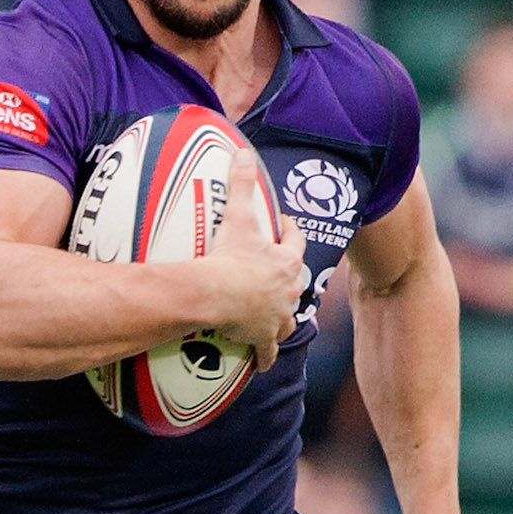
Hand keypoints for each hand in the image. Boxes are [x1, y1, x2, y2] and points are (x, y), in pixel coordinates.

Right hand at [201, 151, 305, 372]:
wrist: (216, 295)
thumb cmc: (228, 256)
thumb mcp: (236, 216)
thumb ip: (240, 184)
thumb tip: (243, 152)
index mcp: (286, 261)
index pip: (296, 242)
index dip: (289, 232)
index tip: (282, 227)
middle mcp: (288, 291)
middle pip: (296, 281)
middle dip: (289, 277)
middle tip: (277, 272)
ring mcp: (277, 317)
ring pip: (288, 318)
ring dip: (282, 316)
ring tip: (274, 315)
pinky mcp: (262, 338)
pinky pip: (266, 350)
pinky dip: (264, 355)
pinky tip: (262, 361)